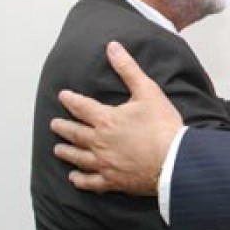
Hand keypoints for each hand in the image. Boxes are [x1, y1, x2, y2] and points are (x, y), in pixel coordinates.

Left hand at [51, 41, 183, 194]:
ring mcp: (105, 163)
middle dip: (63, 127)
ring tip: (57, 150)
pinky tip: (75, 178)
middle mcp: (99, 142)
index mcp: (106, 119)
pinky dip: (81, 179)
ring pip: (78, 157)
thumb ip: (128, 69)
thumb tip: (113, 47)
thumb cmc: (163, 126)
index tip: (63, 96)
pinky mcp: (113, 181)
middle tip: (54, 124)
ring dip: (67, 152)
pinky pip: (91, 182)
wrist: (174, 160)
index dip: (71, 99)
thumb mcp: (147, 91)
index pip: (81, 106)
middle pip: (75, 133)